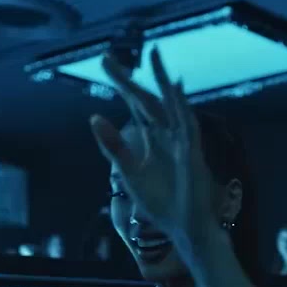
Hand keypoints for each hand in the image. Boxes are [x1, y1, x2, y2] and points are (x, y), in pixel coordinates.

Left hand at [89, 48, 216, 257]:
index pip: (135, 106)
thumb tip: (94, 117)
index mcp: (152, 140)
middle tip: (108, 58)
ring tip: (153, 55)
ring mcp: (182, 144)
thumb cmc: (162, 205)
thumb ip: (114, 147)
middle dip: (130, 80)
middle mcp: (168, 136)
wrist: (185, 230)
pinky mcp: (193, 155)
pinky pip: (188, 126)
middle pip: (148, 100)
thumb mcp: (129, 174)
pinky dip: (181, 108)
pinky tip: (173, 90)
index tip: (105, 63)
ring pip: (171, 106)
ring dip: (163, 81)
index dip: (121, 85)